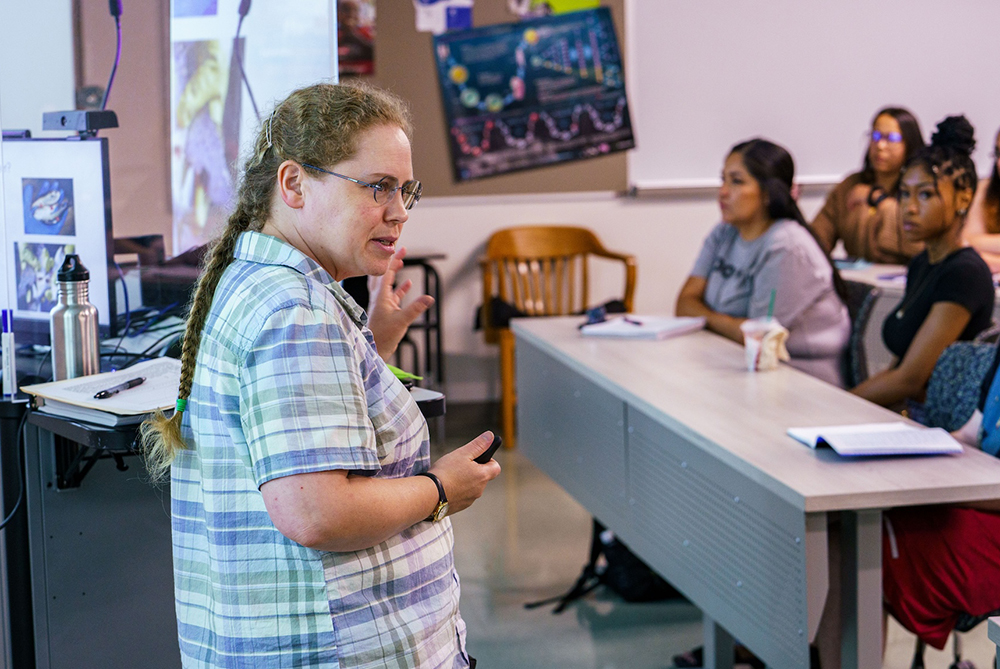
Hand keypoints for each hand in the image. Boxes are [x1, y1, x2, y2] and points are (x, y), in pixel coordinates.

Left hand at [366, 246, 434, 362]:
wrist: (373, 350)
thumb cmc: (382, 336)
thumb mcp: (402, 321)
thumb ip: (416, 308)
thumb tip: (429, 298)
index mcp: (380, 296)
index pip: (386, 273)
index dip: (394, 260)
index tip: (401, 249)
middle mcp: (379, 298)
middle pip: (384, 275)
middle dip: (391, 263)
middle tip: (400, 253)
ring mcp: (382, 304)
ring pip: (387, 284)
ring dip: (394, 274)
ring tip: (401, 264)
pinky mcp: (386, 312)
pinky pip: (393, 295)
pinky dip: (400, 289)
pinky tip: (408, 285)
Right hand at [428, 431, 501, 516]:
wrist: (429, 494)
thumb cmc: (445, 473)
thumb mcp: (462, 453)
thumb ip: (478, 445)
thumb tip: (491, 437)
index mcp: (482, 476)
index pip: (496, 467)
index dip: (489, 460)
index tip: (478, 457)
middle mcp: (479, 490)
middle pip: (482, 477)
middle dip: (474, 470)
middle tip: (459, 465)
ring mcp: (469, 500)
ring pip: (472, 487)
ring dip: (465, 481)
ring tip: (450, 475)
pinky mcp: (459, 507)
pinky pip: (461, 496)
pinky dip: (456, 491)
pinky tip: (445, 486)